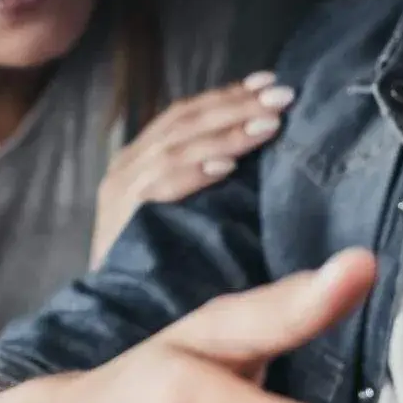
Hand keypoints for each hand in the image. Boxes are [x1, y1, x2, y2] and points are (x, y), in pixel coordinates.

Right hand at [92, 72, 293, 261]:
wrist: (125, 321)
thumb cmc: (165, 267)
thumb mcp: (189, 212)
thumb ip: (212, 174)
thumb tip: (267, 136)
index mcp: (141, 160)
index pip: (185, 114)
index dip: (227, 95)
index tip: (269, 82)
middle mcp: (126, 170)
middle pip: (184, 123)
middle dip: (235, 106)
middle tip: (282, 96)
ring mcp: (120, 196)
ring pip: (176, 148)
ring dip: (225, 134)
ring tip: (268, 125)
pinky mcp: (120, 225)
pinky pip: (158, 189)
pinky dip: (193, 173)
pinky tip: (227, 165)